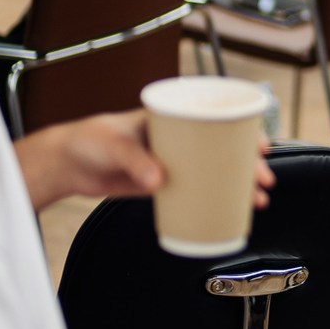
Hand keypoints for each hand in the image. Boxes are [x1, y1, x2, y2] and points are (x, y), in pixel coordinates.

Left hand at [15, 110, 276, 212]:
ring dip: (238, 186)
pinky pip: (196, 191)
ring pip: (215, 172)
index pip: (219, 118)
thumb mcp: (113, 144)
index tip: (260, 146)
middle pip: (225, 149)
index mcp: (172, 118)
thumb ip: (135, 160)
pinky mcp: (162, 183)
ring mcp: (172, 161)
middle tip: (263, 181)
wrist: (66, 163)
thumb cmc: (87, 140)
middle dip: (250, 165)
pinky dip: (215, 200)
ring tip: (257, 201)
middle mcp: (178, 138)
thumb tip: (159, 180)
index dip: (245, 131)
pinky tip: (230, 210)